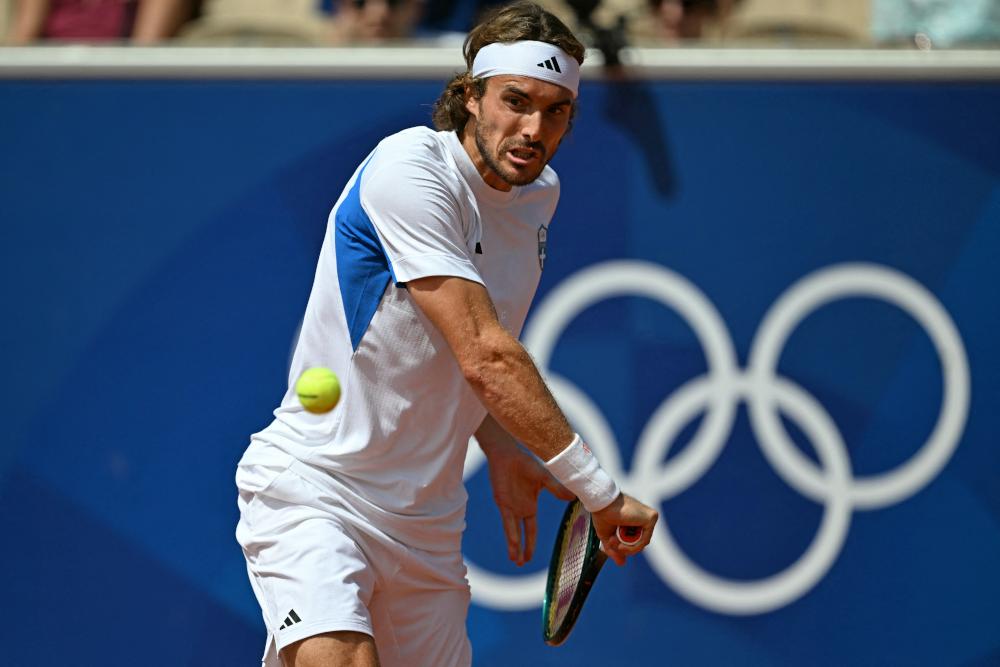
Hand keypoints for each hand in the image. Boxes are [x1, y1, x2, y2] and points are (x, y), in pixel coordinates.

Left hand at [484, 442, 573, 565]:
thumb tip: (573, 497)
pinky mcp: (503, 502)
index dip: (531, 543)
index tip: (530, 558)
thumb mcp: (544, 478)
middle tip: (522, 564)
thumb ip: (557, 488)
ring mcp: (510, 506)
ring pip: (512, 531)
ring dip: (514, 546)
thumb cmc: (525, 462)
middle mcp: (519, 509)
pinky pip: (508, 521)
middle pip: (521, 534)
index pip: (531, 529)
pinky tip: (513, 545)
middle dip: (522, 549)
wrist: (509, 454)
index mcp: (529, 506)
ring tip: (516, 561)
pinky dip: (511, 533)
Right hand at [592, 493, 657, 565]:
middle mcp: (644, 518)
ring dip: (627, 548)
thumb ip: (615, 550)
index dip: (623, 547)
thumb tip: (622, 564)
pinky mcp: (651, 518)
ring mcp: (649, 518)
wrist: (601, 504)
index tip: (610, 544)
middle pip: (639, 543)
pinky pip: (645, 540)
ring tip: (614, 542)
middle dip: (624, 548)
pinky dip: (633, 546)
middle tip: (611, 542)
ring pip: (642, 543)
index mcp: (635, 520)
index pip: (635, 540)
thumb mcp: (608, 537)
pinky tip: (621, 544)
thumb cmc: (603, 515)